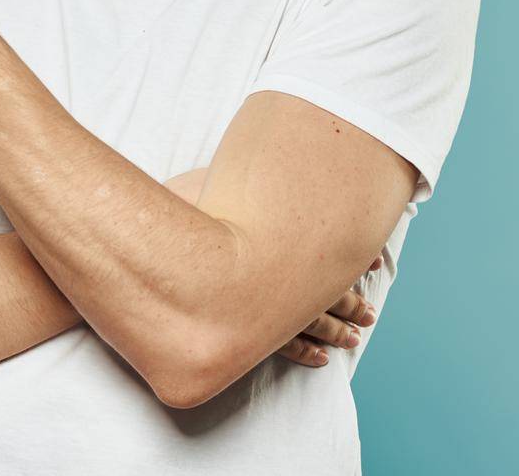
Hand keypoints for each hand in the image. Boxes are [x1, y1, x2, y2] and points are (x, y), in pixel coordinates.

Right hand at [161, 167, 379, 368]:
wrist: (143, 240)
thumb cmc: (181, 204)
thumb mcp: (221, 179)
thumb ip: (253, 179)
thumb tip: (284, 160)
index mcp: (279, 236)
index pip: (331, 250)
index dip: (356, 258)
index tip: (375, 262)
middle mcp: (275, 271)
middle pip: (327, 292)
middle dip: (351, 302)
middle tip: (370, 311)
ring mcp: (259, 304)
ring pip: (311, 324)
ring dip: (336, 331)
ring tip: (354, 338)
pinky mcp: (240, 328)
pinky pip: (282, 347)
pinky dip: (304, 351)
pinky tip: (319, 357)